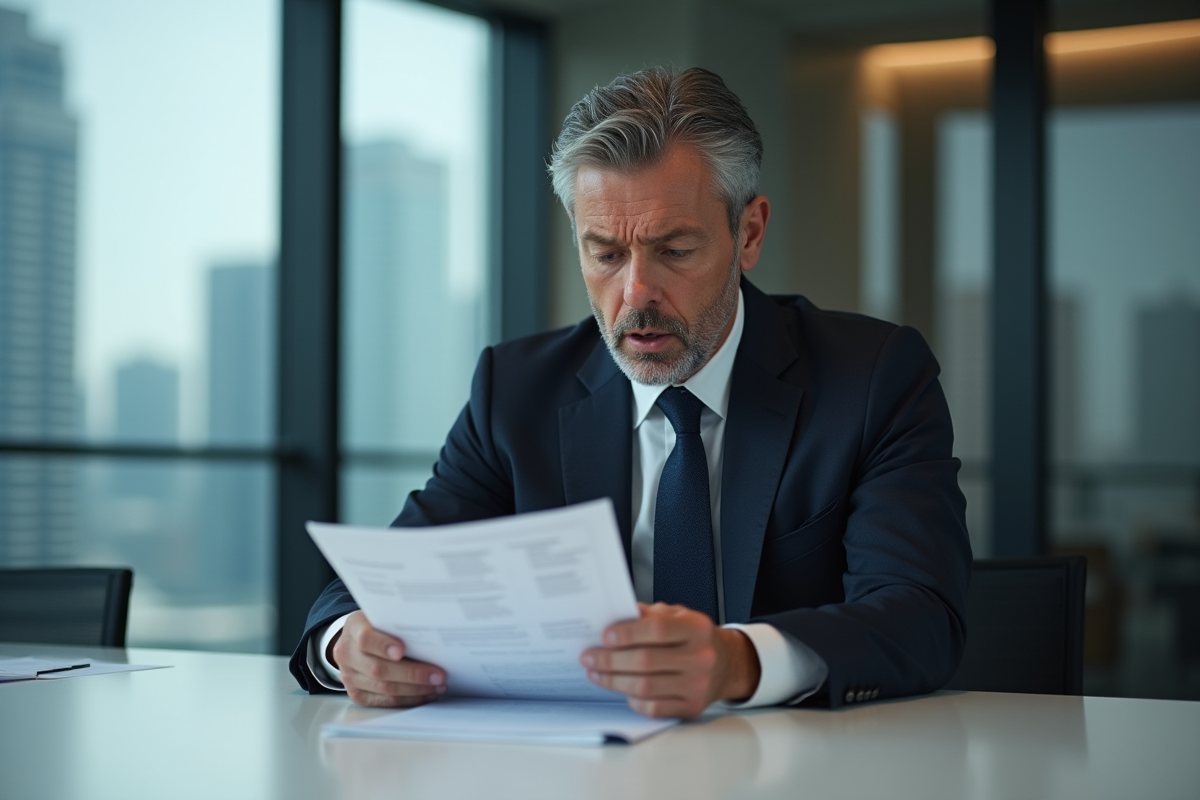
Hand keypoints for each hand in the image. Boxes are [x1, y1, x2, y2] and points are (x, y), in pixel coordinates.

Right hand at [329, 610, 447, 707]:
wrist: (356, 641)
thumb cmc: (378, 626)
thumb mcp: (383, 615)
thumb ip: (398, 622)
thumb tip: (431, 633)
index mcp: (353, 628)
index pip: (365, 638)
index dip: (384, 645)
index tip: (402, 650)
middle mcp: (346, 654)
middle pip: (378, 669)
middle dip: (412, 674)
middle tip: (439, 675)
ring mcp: (349, 677)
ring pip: (384, 688)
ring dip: (416, 689)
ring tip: (438, 685)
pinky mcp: (357, 695)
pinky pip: (386, 701)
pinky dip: (410, 699)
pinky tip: (427, 693)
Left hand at [580, 602, 760, 718]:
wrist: (726, 663)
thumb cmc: (694, 637)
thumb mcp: (677, 615)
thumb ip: (648, 615)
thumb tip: (612, 618)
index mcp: (696, 628)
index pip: (657, 630)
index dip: (628, 633)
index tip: (605, 636)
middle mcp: (701, 657)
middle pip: (646, 661)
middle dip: (610, 660)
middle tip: (589, 657)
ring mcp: (697, 685)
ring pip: (645, 687)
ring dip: (614, 681)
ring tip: (596, 673)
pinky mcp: (691, 707)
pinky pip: (653, 708)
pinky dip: (632, 699)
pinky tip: (621, 690)